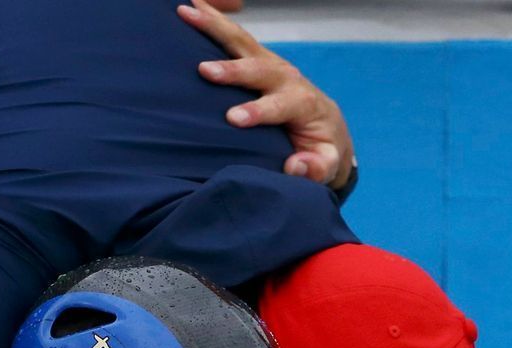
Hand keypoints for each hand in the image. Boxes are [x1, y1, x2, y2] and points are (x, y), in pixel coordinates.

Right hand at [178, 0, 354, 187]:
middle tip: (204, 71)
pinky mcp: (257, 59)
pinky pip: (234, 37)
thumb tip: (296, 166)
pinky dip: (213, 21)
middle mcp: (287, 78)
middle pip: (259, 68)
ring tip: (186, 12)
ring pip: (242, 42)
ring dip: (214, 27)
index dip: (258, 110)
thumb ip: (315, 168)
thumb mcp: (325, 165)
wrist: (324, 127)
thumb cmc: (320, 150)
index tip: (232, 119)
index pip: (280, 105)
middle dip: (232, 70)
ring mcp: (271, 64)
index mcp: (304, 104)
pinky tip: (192, 7)